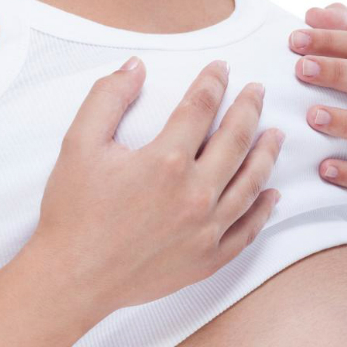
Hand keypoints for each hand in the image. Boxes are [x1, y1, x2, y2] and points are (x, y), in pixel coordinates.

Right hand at [31, 58, 284, 318]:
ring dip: (266, 154)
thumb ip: (107, 98)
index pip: (201, 107)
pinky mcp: (209, 259)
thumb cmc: (73, 212)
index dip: (213, 82)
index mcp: (167, 161)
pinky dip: (263, 211)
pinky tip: (272, 194)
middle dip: (249, 109)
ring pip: (251, 183)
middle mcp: (196, 193)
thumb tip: (135, 66)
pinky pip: (246, 230)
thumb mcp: (79, 144)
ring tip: (275, 134)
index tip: (222, 68)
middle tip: (258, 91)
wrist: (71, 279)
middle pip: (236, 140)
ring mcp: (207, 229)